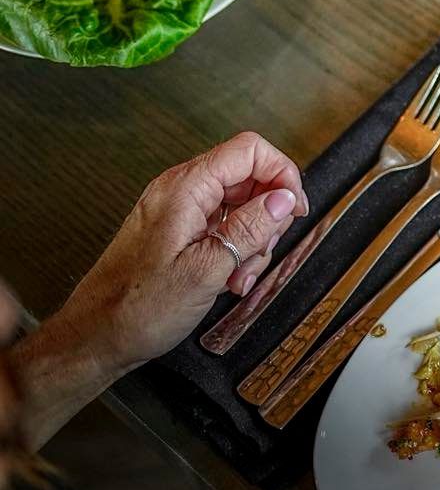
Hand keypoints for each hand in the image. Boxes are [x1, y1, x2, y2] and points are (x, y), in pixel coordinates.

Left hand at [52, 132, 307, 371]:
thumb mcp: (206, 270)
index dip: (281, 174)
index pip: (250, 151)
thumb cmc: (138, 308)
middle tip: (261, 252)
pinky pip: (221, 226)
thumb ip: (248, 229)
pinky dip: (234, 250)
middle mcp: (180, 191)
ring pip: (239, 205)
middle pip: (248, 178)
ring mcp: (178, 211)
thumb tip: (284, 198)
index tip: (293, 209)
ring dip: (252, 240)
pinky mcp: (178, 231)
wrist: (96, 337)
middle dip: (267, 216)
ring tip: (240, 276)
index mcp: (185, 189)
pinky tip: (228, 279)